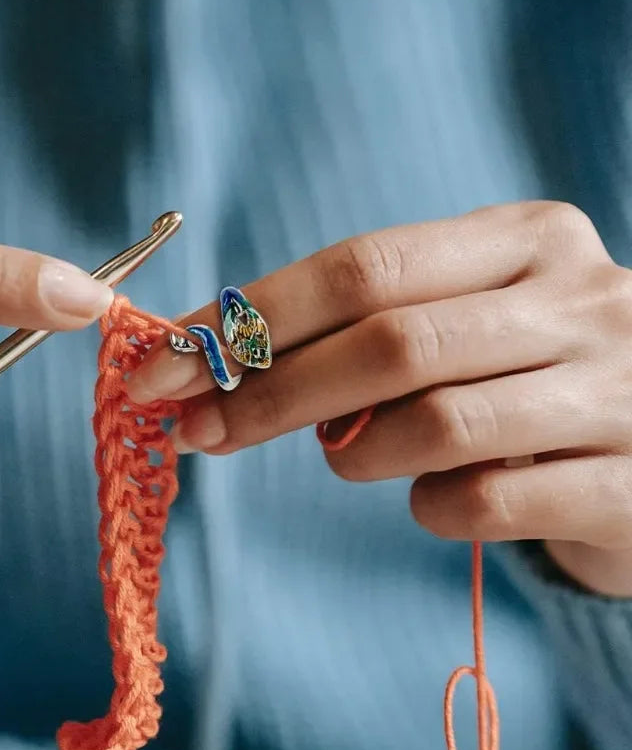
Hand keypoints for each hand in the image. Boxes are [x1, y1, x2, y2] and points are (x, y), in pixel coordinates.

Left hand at [128, 201, 631, 596]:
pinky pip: (482, 502)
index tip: (164, 364)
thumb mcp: (464, 323)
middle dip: (268, 393)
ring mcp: (617, 393)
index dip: (251, 318)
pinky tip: (435, 498)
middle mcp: (581, 302)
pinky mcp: (627, 486)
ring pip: (435, 422)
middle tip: (196, 430)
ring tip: (351, 457)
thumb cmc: (526, 379)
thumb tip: (210, 362)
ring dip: (354, 453)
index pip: (362, 267)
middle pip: (386, 342)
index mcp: (527, 241)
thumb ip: (366, 329)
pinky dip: (429, 508)